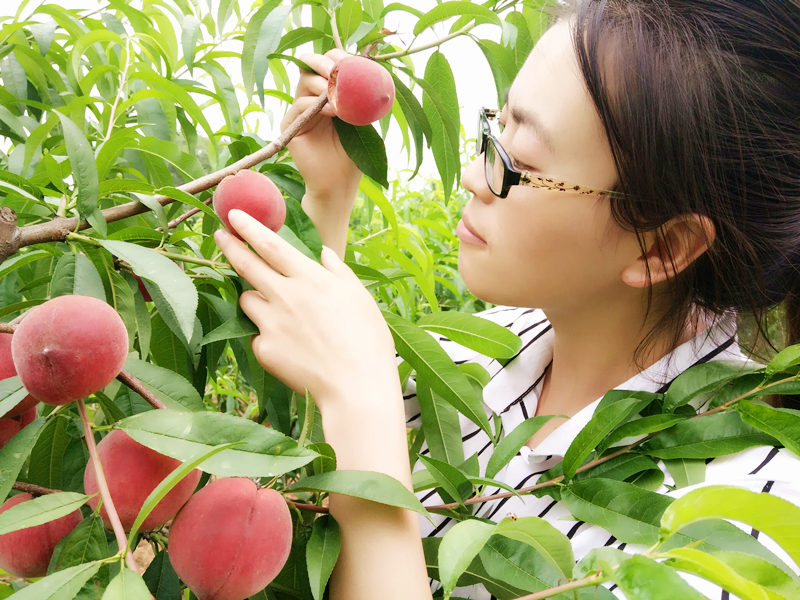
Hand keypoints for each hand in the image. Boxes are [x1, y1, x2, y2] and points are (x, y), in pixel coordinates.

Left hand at [214, 209, 397, 405]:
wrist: (355, 387)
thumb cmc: (367, 341)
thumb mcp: (360, 298)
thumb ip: (338, 271)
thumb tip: (324, 254)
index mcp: (310, 278)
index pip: (270, 244)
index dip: (248, 227)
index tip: (233, 214)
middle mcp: (285, 295)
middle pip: (246, 264)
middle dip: (229, 245)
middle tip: (220, 236)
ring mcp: (270, 322)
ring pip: (247, 300)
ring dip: (256, 299)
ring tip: (281, 314)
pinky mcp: (263, 349)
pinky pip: (257, 334)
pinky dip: (267, 335)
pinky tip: (290, 348)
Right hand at [282, 50, 361, 208]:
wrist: (340, 184)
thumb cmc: (352, 156)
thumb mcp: (361, 122)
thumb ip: (358, 97)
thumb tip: (363, 70)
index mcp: (328, 94)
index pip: (327, 64)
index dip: (337, 58)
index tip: (351, 62)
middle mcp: (311, 99)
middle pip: (309, 66)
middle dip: (324, 63)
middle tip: (337, 71)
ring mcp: (298, 112)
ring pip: (304, 82)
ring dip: (323, 85)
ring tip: (339, 98)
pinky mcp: (289, 126)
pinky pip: (299, 105)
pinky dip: (316, 105)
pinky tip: (333, 113)